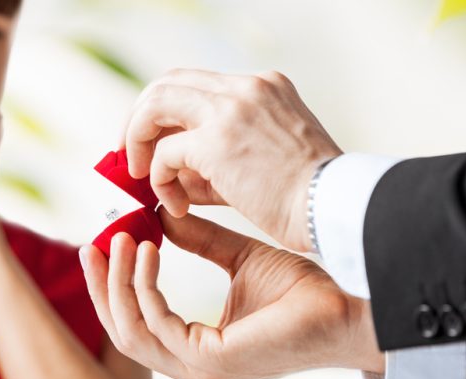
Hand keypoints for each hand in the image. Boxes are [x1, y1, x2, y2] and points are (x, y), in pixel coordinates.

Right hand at [80, 208, 383, 378]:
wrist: (348, 307)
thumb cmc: (302, 289)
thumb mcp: (239, 258)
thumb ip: (199, 242)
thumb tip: (161, 215)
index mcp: (196, 351)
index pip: (136, 325)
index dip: (113, 287)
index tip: (104, 246)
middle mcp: (191, 368)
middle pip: (122, 332)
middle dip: (101, 287)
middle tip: (91, 244)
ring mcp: (199, 371)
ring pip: (130, 331)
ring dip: (118, 282)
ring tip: (121, 239)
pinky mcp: (211, 363)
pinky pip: (157, 324)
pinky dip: (146, 285)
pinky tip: (150, 249)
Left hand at [123, 69, 341, 251]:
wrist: (334, 209)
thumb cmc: (305, 197)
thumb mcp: (258, 162)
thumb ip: (211, 160)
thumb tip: (167, 175)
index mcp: (262, 87)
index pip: (195, 84)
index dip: (165, 112)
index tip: (153, 142)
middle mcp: (245, 88)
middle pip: (167, 82)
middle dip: (139, 119)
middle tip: (131, 155)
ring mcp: (231, 109)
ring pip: (155, 104)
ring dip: (137, 140)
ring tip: (140, 176)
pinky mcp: (217, 141)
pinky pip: (165, 154)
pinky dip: (160, 180)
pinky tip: (177, 206)